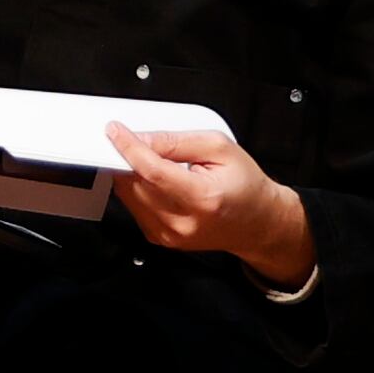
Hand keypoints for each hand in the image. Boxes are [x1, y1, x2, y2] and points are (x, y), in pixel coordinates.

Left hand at [100, 122, 315, 289]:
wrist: (257, 221)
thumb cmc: (244, 185)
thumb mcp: (218, 147)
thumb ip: (176, 141)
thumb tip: (142, 139)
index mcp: (203, 198)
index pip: (152, 171)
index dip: (129, 148)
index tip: (116, 132)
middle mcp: (184, 222)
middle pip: (136, 184)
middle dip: (127, 158)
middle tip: (133, 142)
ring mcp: (171, 235)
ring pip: (130, 197)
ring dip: (130, 175)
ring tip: (153, 163)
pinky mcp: (162, 240)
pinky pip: (135, 210)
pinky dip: (137, 191)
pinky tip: (156, 183)